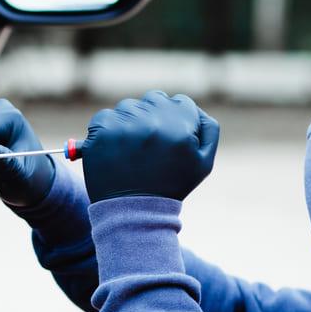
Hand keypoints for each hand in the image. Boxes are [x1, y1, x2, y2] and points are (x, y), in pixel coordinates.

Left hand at [81, 91, 218, 202]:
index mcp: (181, 126)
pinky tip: (115, 149)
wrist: (132, 211)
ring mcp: (125, 124)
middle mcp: (153, 120)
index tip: (168, 138)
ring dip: (131, 122)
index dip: (176, 120)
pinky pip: (105, 117)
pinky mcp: (102, 131)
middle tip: (149, 143)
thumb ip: (208, 130)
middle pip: (154, 100)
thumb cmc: (170, 186)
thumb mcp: (203, 162)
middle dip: (154, 117)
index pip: (180, 102)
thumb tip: (196, 109)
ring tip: (131, 150)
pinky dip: (108, 130)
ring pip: (129, 107)